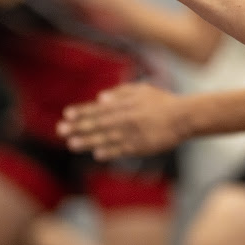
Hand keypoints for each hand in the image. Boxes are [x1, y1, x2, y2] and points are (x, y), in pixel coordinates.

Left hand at [57, 82, 187, 159]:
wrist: (184, 117)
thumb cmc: (162, 101)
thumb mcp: (142, 90)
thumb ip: (121, 92)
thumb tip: (100, 98)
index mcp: (126, 104)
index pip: (99, 108)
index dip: (82, 111)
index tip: (66, 115)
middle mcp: (127, 118)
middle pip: (99, 123)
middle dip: (79, 127)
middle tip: (61, 130)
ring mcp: (133, 133)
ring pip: (106, 138)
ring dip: (88, 141)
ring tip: (72, 144)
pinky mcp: (141, 146)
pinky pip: (122, 150)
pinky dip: (109, 152)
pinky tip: (97, 154)